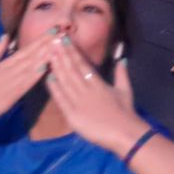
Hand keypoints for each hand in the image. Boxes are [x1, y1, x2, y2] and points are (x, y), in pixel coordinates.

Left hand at [45, 35, 148, 156]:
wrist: (123, 133)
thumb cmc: (125, 112)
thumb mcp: (125, 90)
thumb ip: (121, 73)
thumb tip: (121, 58)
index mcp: (98, 83)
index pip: (83, 64)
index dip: (73, 52)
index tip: (65, 40)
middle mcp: (87, 90)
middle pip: (71, 70)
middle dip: (61, 55)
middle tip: (52, 41)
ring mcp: (79, 103)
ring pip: (65, 82)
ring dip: (56, 68)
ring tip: (48, 55)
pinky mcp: (73, 116)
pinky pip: (61, 100)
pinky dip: (54, 89)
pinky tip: (48, 78)